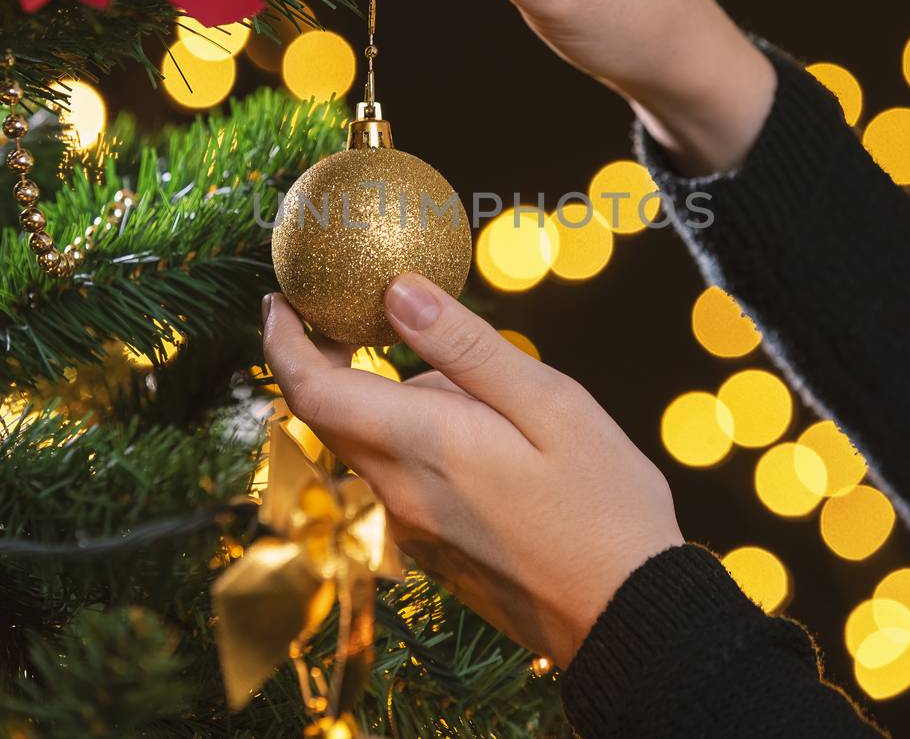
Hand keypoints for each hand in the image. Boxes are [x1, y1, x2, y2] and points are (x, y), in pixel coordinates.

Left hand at [262, 274, 683, 665]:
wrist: (629, 618)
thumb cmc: (603, 505)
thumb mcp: (550, 403)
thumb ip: (466, 346)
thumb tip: (397, 290)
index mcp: (422, 445)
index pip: (311, 390)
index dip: (283, 340)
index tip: (281, 300)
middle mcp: (400, 492)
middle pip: (335, 414)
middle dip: (336, 359)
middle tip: (372, 311)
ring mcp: (413, 530)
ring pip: (378, 444)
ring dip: (403, 403)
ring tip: (492, 398)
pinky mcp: (434, 552)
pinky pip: (405, 478)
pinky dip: (424, 442)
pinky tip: (497, 446)